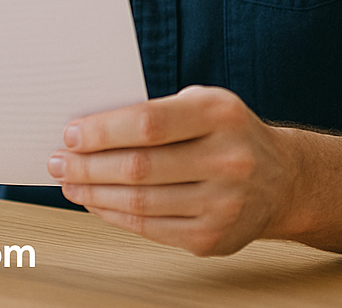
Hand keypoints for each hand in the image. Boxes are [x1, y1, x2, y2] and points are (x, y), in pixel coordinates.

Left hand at [46, 85, 297, 255]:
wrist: (282, 179)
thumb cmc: (228, 132)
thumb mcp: (204, 103)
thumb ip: (157, 111)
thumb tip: (92, 129)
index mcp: (220, 114)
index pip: (149, 123)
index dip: (103, 131)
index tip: (72, 133)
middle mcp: (227, 159)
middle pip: (140, 167)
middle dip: (88, 165)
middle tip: (59, 161)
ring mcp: (223, 204)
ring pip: (140, 202)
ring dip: (94, 193)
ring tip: (69, 182)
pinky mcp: (213, 239)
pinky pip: (150, 229)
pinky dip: (115, 216)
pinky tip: (96, 202)